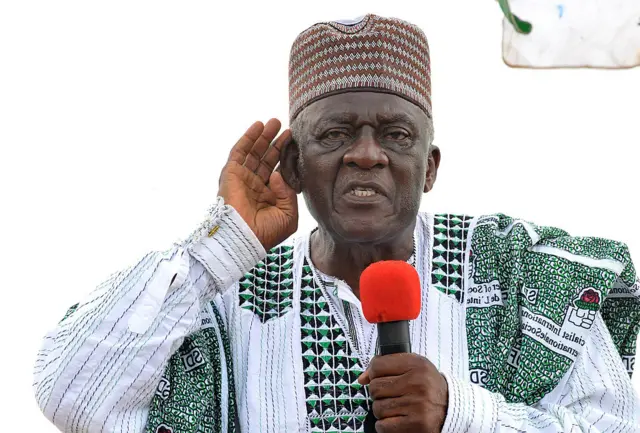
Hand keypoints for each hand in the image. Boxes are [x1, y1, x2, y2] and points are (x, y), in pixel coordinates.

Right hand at [218, 119, 297, 250]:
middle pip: (267, 159)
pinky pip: (239, 152)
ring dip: (263, 136)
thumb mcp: (288, 214)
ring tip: (275, 122)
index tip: (295, 144)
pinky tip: (257, 126)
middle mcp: (255, 186)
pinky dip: (248, 138)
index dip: (286, 158)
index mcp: (269, 197)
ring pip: (254, 152)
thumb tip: (278, 173)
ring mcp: (243, 179)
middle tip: (287, 128)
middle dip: (276, 143)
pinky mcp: (231, 174)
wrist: (245, 238)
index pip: (278, 171)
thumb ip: (288, 192)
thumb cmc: (266, 232)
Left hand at [358, 353, 448, 432]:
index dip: (374, 373)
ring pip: (377, 407)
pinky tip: (397, 420)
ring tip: (397, 408)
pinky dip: (385, 425)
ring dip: (383, 410)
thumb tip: (362, 378)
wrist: (450, 409)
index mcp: (417, 365)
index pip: (378, 365)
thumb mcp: (413, 368)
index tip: (380, 378)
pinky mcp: (416, 424)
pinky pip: (383, 425)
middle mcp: (418, 383)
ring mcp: (417, 404)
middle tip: (392, 395)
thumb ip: (387, 367)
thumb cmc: (427, 387)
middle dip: (379, 394)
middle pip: (375, 387)